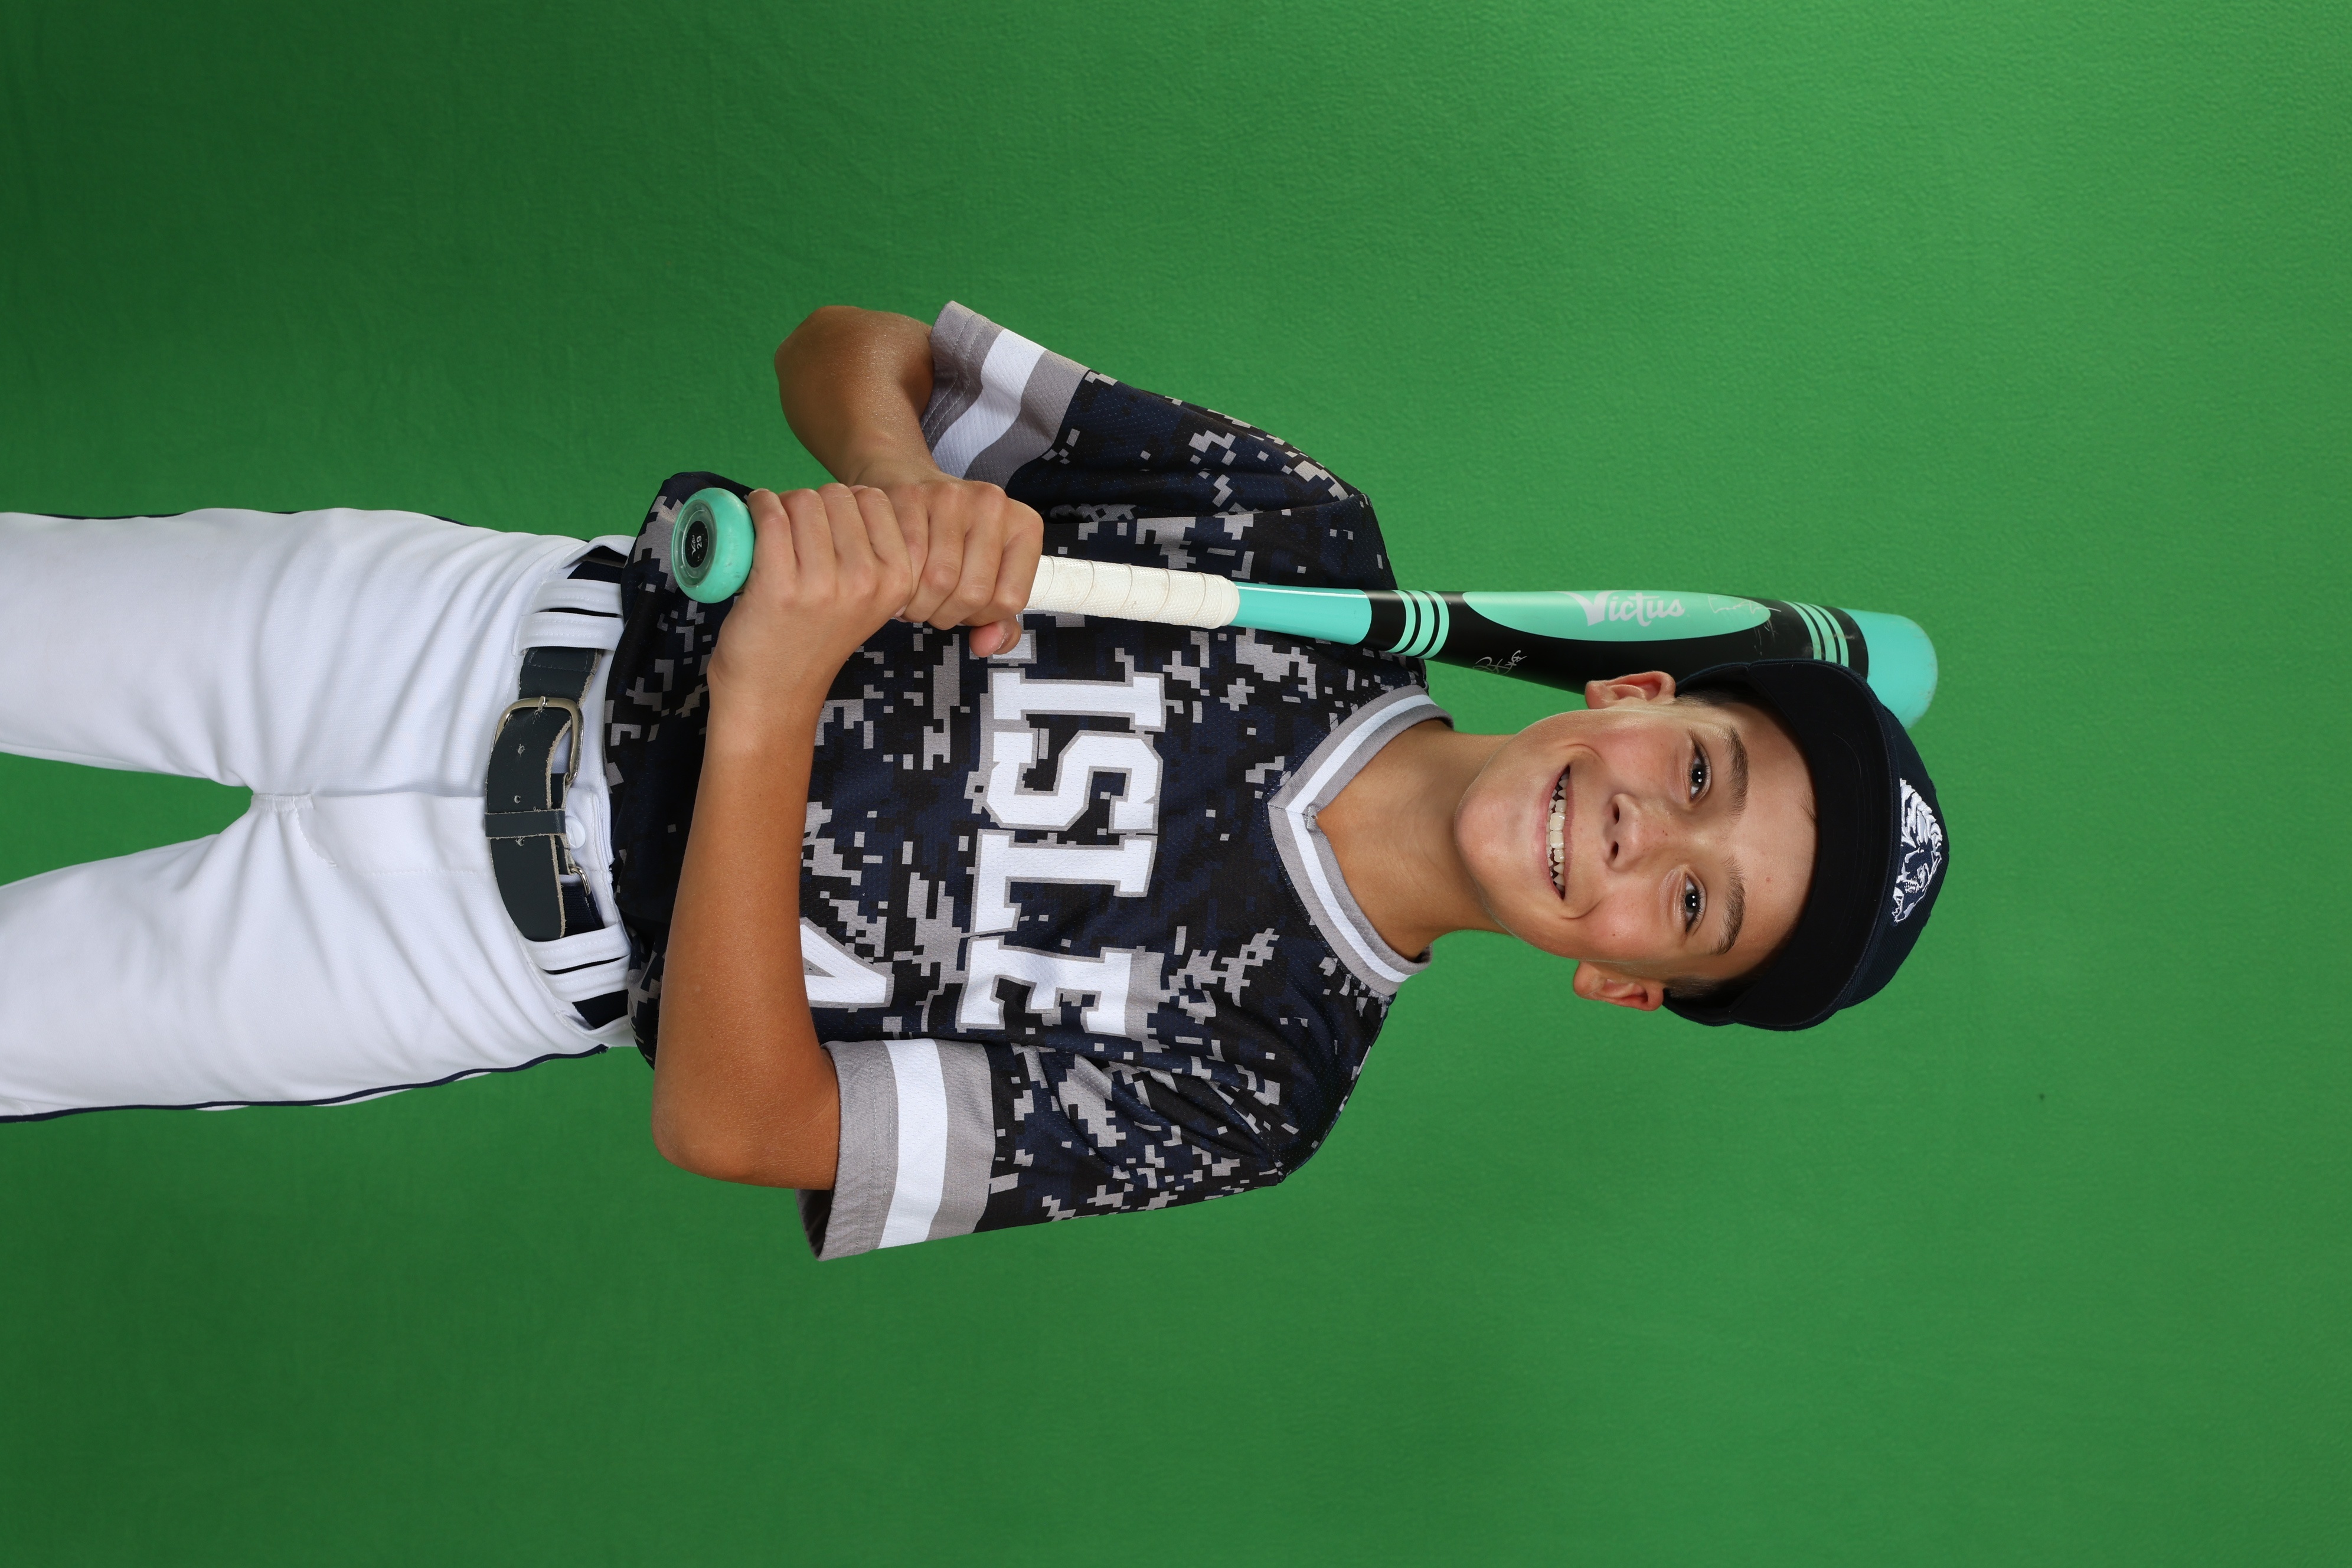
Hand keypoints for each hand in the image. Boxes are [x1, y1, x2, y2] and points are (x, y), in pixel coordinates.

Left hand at [706, 484, 912, 733]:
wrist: (774, 694)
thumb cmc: (812, 640)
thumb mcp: (866, 601)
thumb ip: (874, 557)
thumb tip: (853, 498)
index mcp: (898, 580)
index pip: (876, 500)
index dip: (846, 502)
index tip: (827, 524)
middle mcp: (867, 582)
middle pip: (838, 495)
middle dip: (812, 502)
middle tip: (794, 531)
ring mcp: (824, 585)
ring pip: (803, 500)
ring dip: (781, 503)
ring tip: (773, 530)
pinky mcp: (780, 587)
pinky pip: (770, 516)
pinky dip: (757, 505)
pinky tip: (753, 516)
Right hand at [857, 469, 1043, 657]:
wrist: (909, 483)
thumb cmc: (952, 538)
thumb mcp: (987, 576)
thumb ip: (997, 620)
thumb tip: (988, 645)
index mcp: (1024, 525)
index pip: (1008, 600)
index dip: (980, 618)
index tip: (964, 608)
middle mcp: (994, 504)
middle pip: (972, 593)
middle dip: (945, 615)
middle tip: (932, 606)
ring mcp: (952, 496)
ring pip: (937, 582)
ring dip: (918, 604)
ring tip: (913, 595)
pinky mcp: (912, 496)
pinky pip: (906, 563)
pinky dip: (897, 584)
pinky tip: (897, 579)